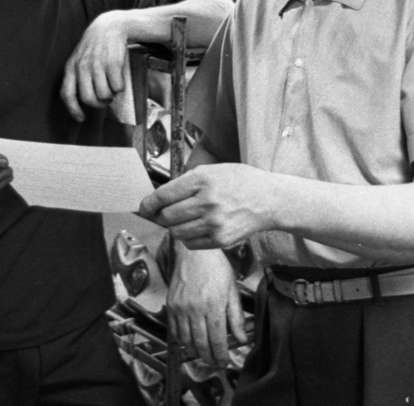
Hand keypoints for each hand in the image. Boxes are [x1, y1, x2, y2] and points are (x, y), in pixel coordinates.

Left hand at [60, 11, 130, 121]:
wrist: (110, 27)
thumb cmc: (95, 48)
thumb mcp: (80, 59)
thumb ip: (78, 77)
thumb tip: (83, 102)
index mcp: (71, 67)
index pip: (67, 94)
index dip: (73, 110)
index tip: (81, 118)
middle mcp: (82, 67)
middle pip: (89, 99)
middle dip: (99, 104)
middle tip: (105, 100)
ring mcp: (97, 65)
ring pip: (105, 95)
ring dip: (111, 95)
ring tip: (112, 85)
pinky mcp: (113, 63)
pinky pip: (117, 87)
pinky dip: (120, 87)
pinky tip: (119, 78)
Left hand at [139, 164, 278, 248]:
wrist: (269, 200)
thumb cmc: (240, 181)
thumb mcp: (213, 170)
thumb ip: (187, 181)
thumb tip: (160, 198)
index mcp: (203, 180)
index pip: (163, 196)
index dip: (148, 204)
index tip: (143, 207)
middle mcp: (207, 202)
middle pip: (166, 217)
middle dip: (161, 216)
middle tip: (165, 213)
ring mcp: (214, 223)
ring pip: (176, 232)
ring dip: (175, 227)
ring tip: (185, 220)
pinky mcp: (220, 240)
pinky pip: (190, 243)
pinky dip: (188, 237)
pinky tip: (197, 227)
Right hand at [169, 246, 246, 366]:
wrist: (194, 252)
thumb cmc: (216, 268)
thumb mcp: (232, 290)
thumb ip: (236, 317)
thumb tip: (241, 338)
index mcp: (213, 306)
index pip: (217, 340)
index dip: (220, 355)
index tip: (223, 362)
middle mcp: (195, 309)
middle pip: (200, 344)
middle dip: (208, 357)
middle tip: (214, 363)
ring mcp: (180, 308)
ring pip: (185, 340)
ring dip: (194, 351)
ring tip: (202, 354)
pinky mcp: (171, 305)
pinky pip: (174, 330)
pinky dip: (181, 340)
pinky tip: (188, 341)